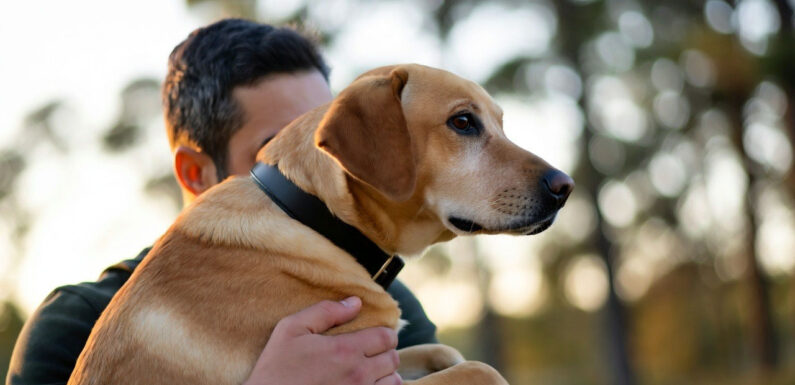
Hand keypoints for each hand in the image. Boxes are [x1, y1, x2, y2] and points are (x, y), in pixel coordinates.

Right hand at [243, 296, 401, 384]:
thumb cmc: (276, 369)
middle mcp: (358, 374)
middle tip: (371, 352)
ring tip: (370, 370)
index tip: (375, 335)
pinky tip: (366, 384)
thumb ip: (325, 311)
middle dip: (385, 351)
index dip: (384, 333)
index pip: (386, 336)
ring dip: (385, 373)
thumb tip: (355, 302)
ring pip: (392, 381)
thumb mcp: (291, 330)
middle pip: (393, 358)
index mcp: (345, 350)